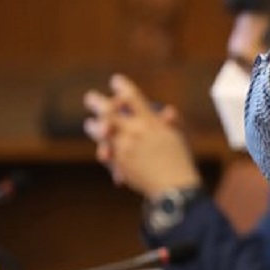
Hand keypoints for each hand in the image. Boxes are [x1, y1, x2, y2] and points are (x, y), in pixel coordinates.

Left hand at [82, 74, 200, 198]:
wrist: (174, 188)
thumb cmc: (180, 162)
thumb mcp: (178, 138)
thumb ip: (170, 123)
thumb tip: (169, 111)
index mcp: (150, 122)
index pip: (132, 97)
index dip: (122, 86)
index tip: (116, 81)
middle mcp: (134, 131)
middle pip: (108, 111)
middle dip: (97, 102)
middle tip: (90, 98)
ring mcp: (124, 147)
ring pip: (100, 131)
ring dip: (93, 126)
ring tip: (89, 124)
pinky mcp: (119, 163)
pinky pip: (107, 153)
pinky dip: (105, 152)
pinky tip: (102, 152)